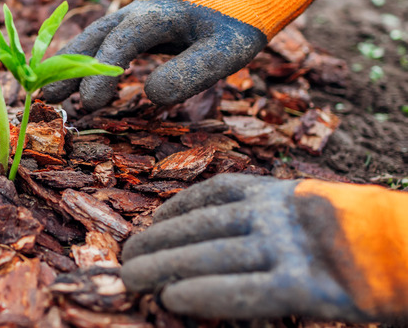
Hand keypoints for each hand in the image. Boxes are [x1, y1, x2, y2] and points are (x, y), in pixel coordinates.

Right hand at [43, 0, 331, 108]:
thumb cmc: (240, 27)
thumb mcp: (225, 54)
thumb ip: (189, 74)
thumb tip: (149, 96)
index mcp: (159, 13)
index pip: (120, 42)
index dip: (101, 71)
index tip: (91, 103)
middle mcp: (142, 10)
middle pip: (95, 36)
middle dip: (69, 67)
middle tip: (47, 97)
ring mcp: (139, 16)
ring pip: (96, 38)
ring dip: (73, 64)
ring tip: (51, 94)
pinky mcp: (142, 26)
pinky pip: (107, 42)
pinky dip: (89, 60)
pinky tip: (78, 81)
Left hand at [121, 174, 407, 320]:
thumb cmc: (368, 240)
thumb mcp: (314, 213)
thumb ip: (271, 217)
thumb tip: (215, 240)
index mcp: (283, 193)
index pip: (213, 194)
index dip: (175, 210)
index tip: (148, 223)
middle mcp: (281, 214)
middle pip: (203, 226)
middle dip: (158, 241)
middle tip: (124, 258)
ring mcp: (295, 248)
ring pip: (213, 256)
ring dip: (166, 266)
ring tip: (132, 278)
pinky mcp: (311, 288)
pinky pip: (248, 291)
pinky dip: (208, 294)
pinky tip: (174, 299)